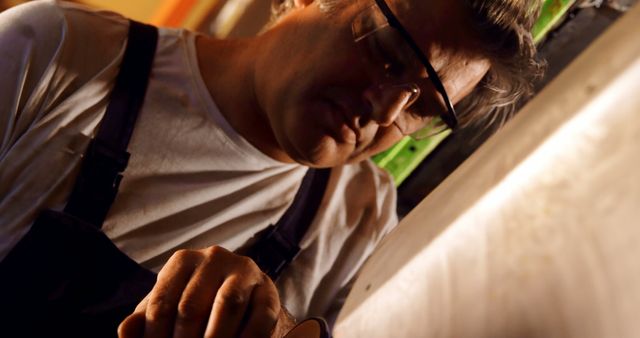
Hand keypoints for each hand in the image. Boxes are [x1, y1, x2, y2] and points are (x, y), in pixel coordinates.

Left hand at [118, 246, 281, 337]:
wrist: (245, 309)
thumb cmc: (198, 312)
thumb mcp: (168, 315)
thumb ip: (145, 322)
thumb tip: (125, 331)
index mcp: (183, 262)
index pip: (161, 303)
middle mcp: (214, 258)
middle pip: (191, 306)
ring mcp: (245, 272)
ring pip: (226, 306)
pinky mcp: (269, 290)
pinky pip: (258, 319)